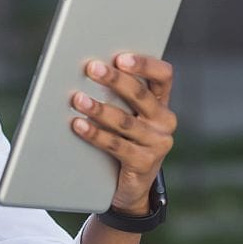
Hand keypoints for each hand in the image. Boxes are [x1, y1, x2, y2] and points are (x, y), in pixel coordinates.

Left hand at [71, 53, 175, 214]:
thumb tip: (89, 69)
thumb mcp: (128, 115)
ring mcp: (157, 143)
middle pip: (141, 95)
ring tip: (78, 98)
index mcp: (161, 103)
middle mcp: (165, 121)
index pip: (163, 76)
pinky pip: (116, 145)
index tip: (121, 58)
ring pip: (125, 121)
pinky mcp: (144, 163)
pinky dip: (95, 134)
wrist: (131, 186)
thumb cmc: (123, 139)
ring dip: (99, 108)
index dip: (145, 64)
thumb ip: (118, 94)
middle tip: (92, 68)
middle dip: (115, 80)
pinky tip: (78, 124)